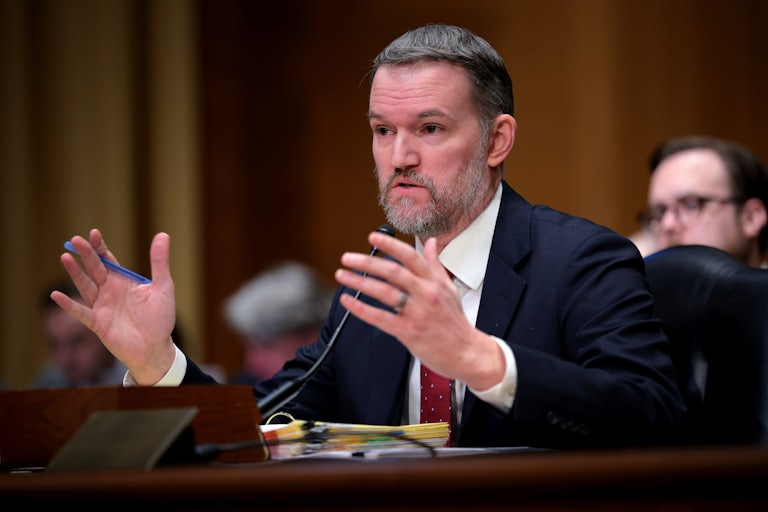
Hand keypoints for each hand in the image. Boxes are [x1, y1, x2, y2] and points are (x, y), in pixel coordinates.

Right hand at [50, 229, 176, 384]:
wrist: (157, 348)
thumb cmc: (161, 318)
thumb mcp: (163, 286)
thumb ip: (160, 262)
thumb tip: (163, 234)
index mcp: (123, 281)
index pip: (108, 260)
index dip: (100, 247)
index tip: (94, 234)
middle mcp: (109, 291)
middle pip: (95, 269)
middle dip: (86, 255)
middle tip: (76, 240)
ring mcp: (102, 307)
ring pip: (85, 286)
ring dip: (75, 273)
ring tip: (65, 257)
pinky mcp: (98, 324)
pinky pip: (81, 312)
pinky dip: (69, 305)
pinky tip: (56, 295)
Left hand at [334, 230, 503, 389]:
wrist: (467, 352)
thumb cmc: (455, 322)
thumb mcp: (449, 288)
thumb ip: (435, 265)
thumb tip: (431, 243)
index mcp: (434, 281)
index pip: (410, 256)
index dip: (390, 244)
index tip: (373, 237)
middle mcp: (426, 294)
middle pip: (393, 271)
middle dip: (367, 262)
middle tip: (348, 258)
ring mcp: (417, 312)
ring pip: (384, 292)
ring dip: (359, 282)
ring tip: (343, 276)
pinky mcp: (409, 331)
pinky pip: (380, 317)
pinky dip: (361, 309)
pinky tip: (348, 302)